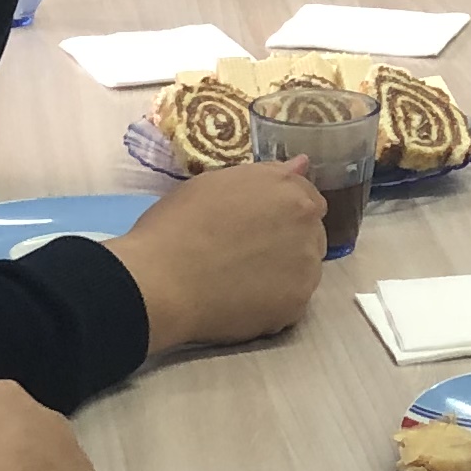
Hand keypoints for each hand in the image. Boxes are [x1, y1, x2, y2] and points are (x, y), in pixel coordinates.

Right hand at [104, 154, 327, 354]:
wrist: (160, 281)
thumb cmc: (178, 225)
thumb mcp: (215, 183)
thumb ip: (266, 175)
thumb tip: (301, 165)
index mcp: (289, 191)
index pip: (307, 198)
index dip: (282, 210)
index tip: (258, 223)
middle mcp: (308, 226)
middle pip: (310, 233)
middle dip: (287, 240)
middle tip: (244, 252)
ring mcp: (306, 269)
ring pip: (304, 269)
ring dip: (283, 271)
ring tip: (240, 279)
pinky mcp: (296, 305)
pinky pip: (292, 301)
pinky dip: (273, 301)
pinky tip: (241, 300)